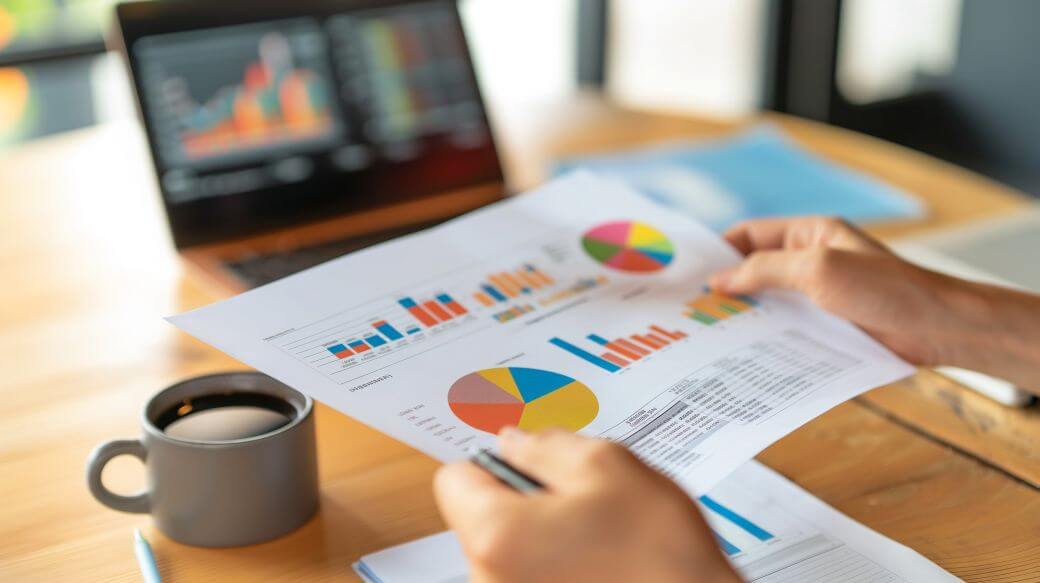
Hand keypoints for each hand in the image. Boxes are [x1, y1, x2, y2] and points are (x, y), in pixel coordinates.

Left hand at [434, 429, 740, 582]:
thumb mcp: (607, 466)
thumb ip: (546, 446)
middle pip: (480, 516)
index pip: (453, 478)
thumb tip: (513, 441)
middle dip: (523, 498)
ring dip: (544, 534)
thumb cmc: (659, 554)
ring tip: (601, 536)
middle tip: (582, 499)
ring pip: (508, 549)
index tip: (528, 463)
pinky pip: (529, 576)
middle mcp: (488, 578)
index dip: (493, 461)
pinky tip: (602, 564)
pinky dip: (557, 566)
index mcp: (496, 533)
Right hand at [709, 216, 1039, 392]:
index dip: (719, 250)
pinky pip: (788, 326)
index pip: (750, 234)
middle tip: (689, 308)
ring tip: (708, 333)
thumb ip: (766, 270)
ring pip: (769, 301)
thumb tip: (720, 279)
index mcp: (810, 234)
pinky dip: (766, 336)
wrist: (937, 329)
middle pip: (755, 268)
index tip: (688, 273)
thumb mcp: (818, 270)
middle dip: (725, 285)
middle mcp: (812, 260)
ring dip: (744, 314)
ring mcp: (820, 294)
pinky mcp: (829, 324)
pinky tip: (745, 352)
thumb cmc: (886, 290)